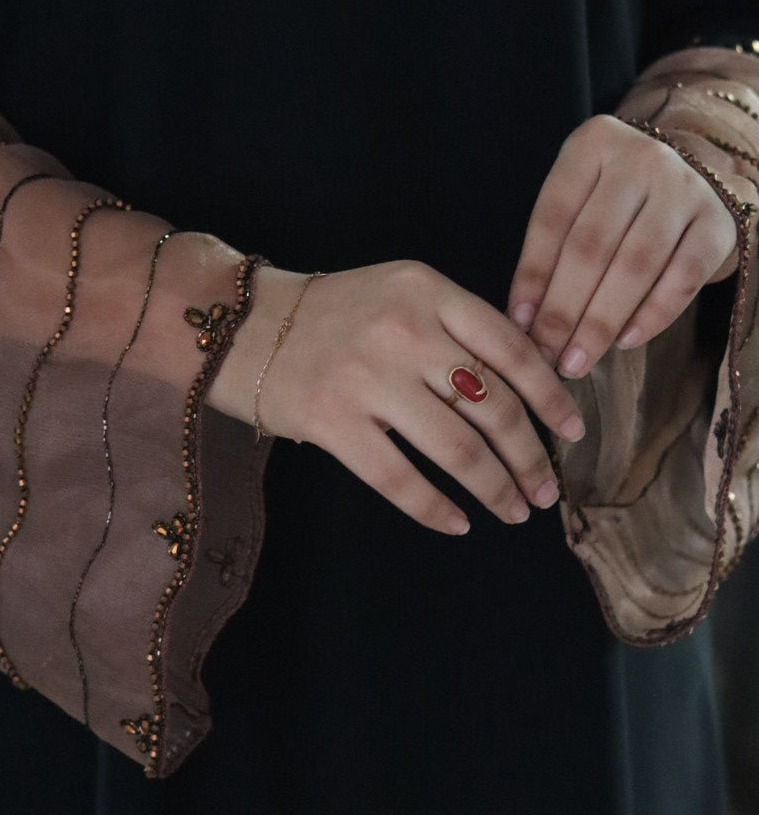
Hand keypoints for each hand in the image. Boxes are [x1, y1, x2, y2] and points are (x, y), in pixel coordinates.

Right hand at [208, 260, 585, 535]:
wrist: (242, 325)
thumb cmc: (334, 315)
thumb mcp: (401, 293)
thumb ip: (458, 326)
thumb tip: (533, 389)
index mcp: (428, 291)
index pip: (511, 349)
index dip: (551, 398)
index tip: (572, 433)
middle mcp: (404, 331)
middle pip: (493, 406)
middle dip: (529, 457)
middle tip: (544, 490)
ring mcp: (366, 377)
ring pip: (457, 449)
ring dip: (495, 489)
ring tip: (513, 510)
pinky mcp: (332, 422)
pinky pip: (400, 478)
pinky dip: (436, 508)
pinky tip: (458, 523)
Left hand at [506, 114, 750, 376]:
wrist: (694, 177)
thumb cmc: (617, 200)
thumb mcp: (579, 201)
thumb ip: (551, 248)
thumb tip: (523, 318)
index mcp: (593, 145)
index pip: (553, 219)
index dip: (533, 276)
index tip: (519, 325)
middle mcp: (642, 158)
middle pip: (592, 246)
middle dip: (563, 310)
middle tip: (545, 357)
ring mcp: (685, 188)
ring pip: (634, 266)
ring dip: (601, 322)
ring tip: (576, 360)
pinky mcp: (718, 224)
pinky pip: (682, 279)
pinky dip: (652, 316)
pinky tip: (625, 342)